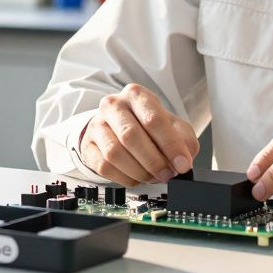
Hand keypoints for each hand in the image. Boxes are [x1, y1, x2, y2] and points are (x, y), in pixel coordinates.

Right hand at [79, 83, 198, 186]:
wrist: (119, 126)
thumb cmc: (148, 125)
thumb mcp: (173, 126)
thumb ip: (183, 140)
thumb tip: (184, 160)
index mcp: (136, 95)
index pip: (153, 119)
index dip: (170, 145)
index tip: (182, 164)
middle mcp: (113, 105)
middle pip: (130, 136)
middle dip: (153, 161)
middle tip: (168, 175)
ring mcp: (97, 125)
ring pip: (115, 153)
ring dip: (139, 171)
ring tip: (153, 176)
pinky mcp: (88, 145)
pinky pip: (105, 167)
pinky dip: (125, 177)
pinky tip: (137, 176)